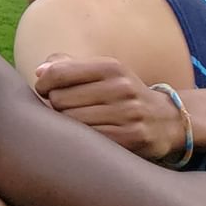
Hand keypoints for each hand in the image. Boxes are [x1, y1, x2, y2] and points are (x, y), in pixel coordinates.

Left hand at [33, 54, 184, 160]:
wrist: (165, 120)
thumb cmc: (120, 94)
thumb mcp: (102, 73)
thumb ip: (68, 66)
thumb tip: (40, 72)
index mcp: (111, 67)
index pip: (58, 73)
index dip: (43, 84)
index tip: (45, 90)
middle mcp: (122, 87)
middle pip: (60, 100)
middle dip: (56, 106)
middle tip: (68, 109)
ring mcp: (129, 113)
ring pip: (71, 121)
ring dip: (68, 124)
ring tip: (79, 122)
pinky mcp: (132, 137)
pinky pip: (88, 139)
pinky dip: (83, 139)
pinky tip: (90, 136)